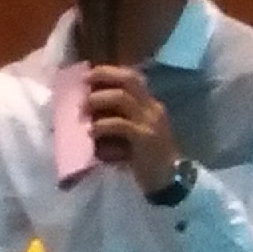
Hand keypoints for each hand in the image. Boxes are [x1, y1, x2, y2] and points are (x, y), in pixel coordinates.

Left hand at [85, 64, 179, 193]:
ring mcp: (150, 122)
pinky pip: (120, 124)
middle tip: (83, 81)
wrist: (169, 179)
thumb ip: (118, 118)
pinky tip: (91, 131)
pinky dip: (102, 125)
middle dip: (104, 76)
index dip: (110, 72)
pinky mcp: (145, 138)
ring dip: (98, 100)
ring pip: (122, 98)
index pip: (133, 77)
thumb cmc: (146, 157)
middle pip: (130, 80)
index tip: (88, 73)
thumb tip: (87, 108)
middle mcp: (152, 109)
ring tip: (83, 110)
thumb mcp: (133, 132)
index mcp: (150, 105)